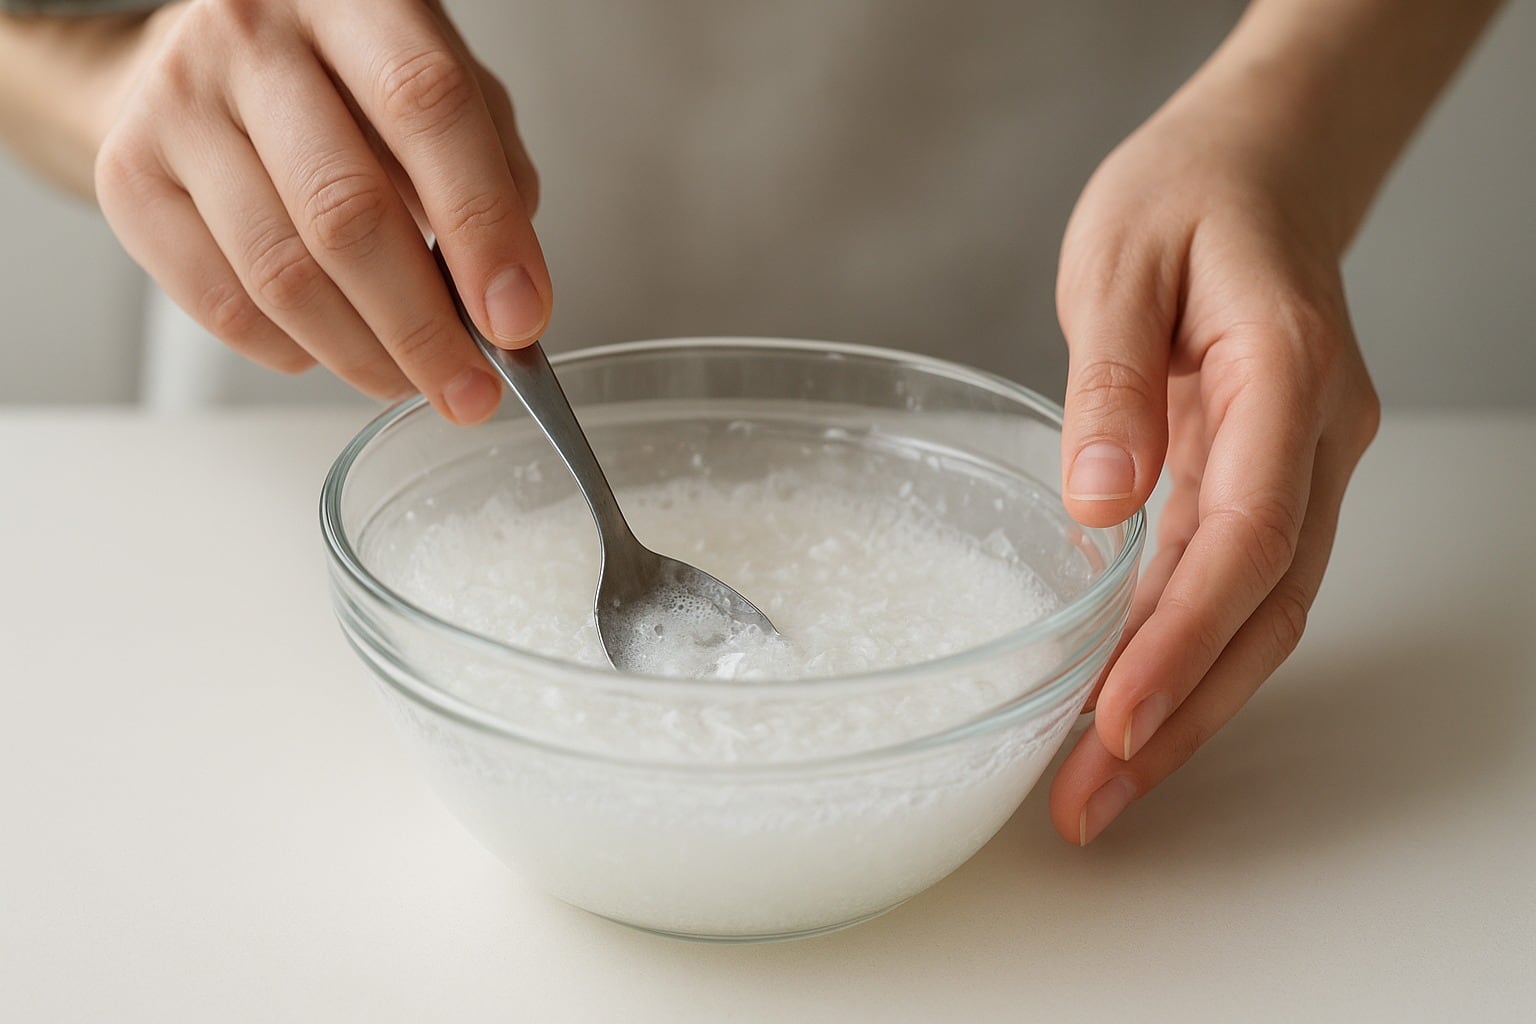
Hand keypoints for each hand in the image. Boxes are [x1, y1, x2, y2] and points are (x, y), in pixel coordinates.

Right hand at [91, 0, 549, 422]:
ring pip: (280, 273)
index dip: (481, 224)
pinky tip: (333, 348)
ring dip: (363, 354)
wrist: (207, 62)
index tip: (518, 319)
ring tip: (411, 382)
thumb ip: (490, 172)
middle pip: (344, 210)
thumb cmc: (346, 81)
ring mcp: (177, 105)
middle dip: (423, 327)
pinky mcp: (128, 178)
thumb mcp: (439, 86)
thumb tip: (508, 298)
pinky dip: (295, 350)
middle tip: (472, 390)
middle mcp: (250, 36)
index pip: (425, 106)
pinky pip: (222, 304)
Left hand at [1047, 88, 1380, 843]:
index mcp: (1283, 376)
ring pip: (1256, 614)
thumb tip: (1098, 506)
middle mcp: (1310, 439)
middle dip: (1180, 716)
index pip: (1247, 537)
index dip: (1184, 640)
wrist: (1256, 165)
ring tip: (1097, 790)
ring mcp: (1296, 466)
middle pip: (1263, 607)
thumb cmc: (1188, 194)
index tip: (1116, 718)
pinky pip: (1230, 584)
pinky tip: (1125, 709)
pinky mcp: (1260, 478)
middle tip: (1090, 802)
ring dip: (1184, 708)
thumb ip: (1111, 382)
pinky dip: (1181, 655)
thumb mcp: (1120, 261)